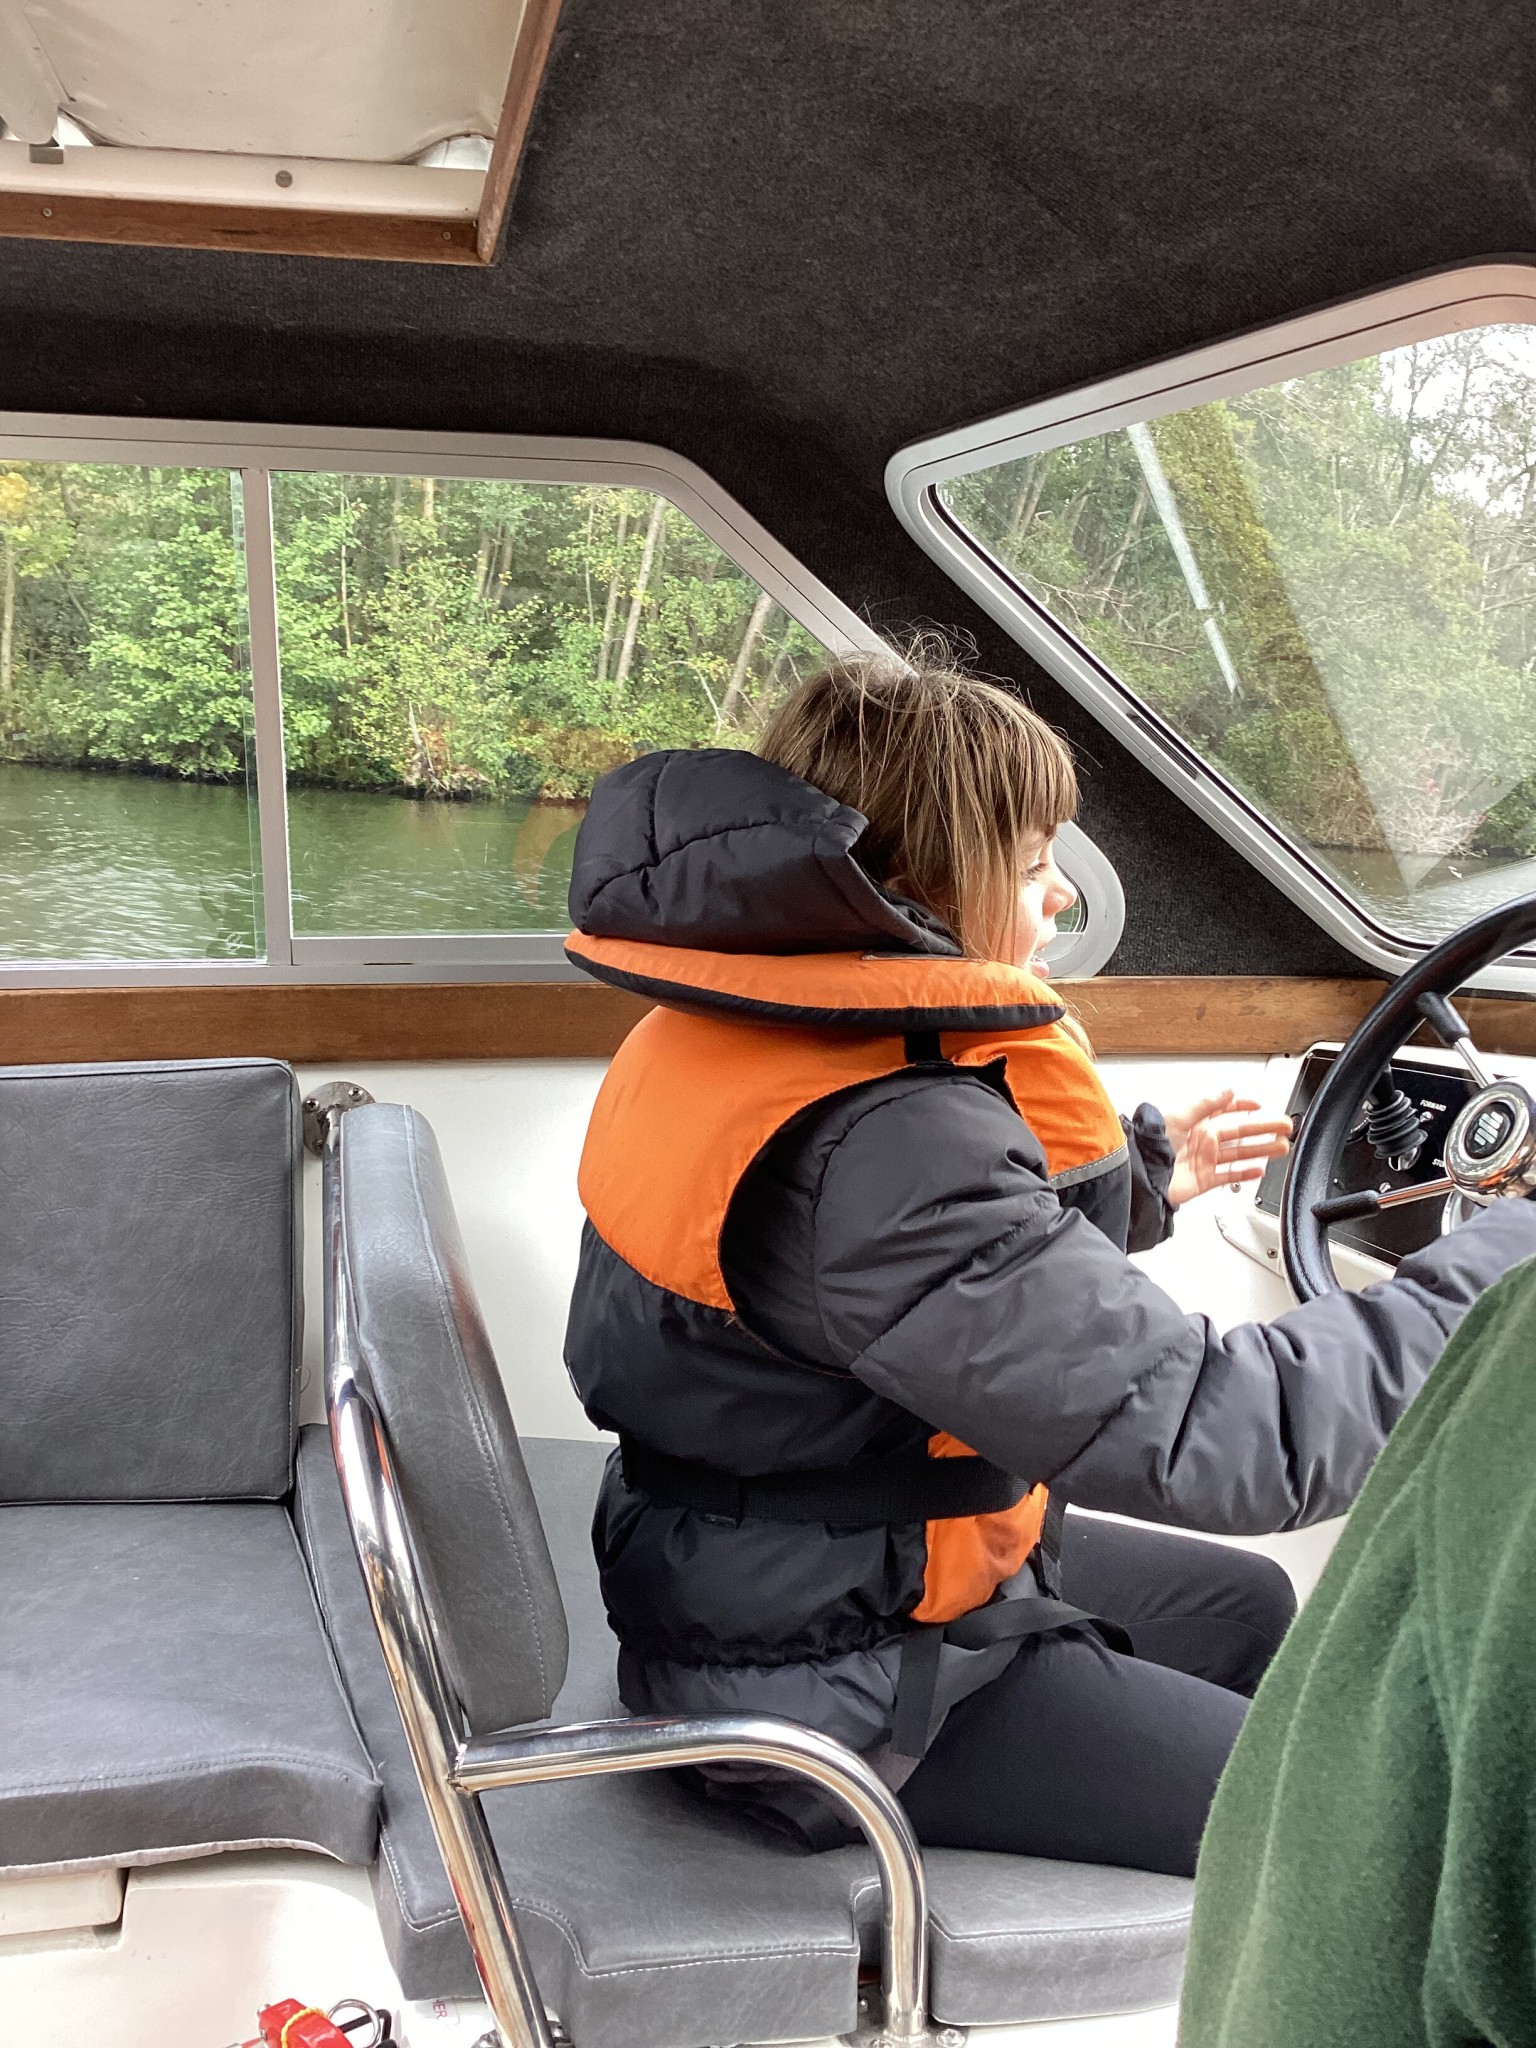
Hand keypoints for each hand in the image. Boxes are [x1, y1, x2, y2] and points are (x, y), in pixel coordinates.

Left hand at [1164, 1090, 1291, 1206]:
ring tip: (1281, 1146)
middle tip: (1284, 1126)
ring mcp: (1205, 1161)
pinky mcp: (1205, 1180)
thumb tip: (1227, 1091)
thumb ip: (1205, 1104)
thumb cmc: (1153, 1144)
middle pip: (1240, 1133)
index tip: (1259, 1105)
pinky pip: (1230, 1176)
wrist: (1144, 1174)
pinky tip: (1259, 1170)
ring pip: (1240, 1154)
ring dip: (1262, 1150)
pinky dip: (1245, 1174)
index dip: (1242, 1107)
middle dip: (1263, 1129)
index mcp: (1197, 1123)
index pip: (1225, 1111)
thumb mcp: (1180, 1116)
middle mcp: (1203, 1141)